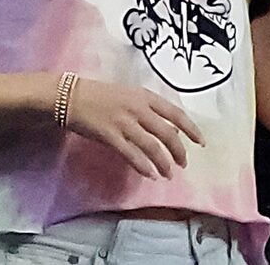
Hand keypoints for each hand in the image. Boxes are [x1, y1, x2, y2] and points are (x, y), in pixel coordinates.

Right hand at [58, 75, 203, 178]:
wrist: (68, 96)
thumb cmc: (99, 94)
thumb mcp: (128, 95)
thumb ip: (149, 111)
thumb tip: (171, 132)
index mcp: (143, 96)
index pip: (175, 113)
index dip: (191, 129)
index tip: (200, 142)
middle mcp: (137, 108)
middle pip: (167, 133)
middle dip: (178, 152)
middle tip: (183, 164)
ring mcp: (123, 122)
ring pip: (152, 147)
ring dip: (163, 163)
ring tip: (168, 174)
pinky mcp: (110, 135)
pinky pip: (132, 155)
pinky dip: (144, 167)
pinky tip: (150, 175)